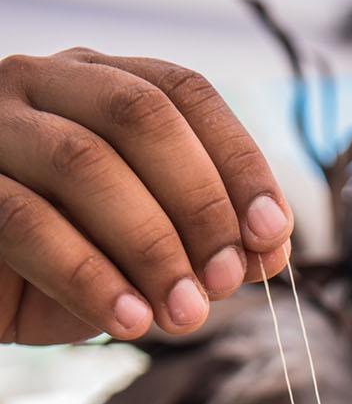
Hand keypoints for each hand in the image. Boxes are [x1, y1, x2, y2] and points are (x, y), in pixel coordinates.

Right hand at [0, 48, 294, 344]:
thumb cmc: (70, 260)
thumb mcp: (151, 250)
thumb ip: (208, 240)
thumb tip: (270, 249)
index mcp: (104, 82)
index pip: (186, 93)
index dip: (239, 161)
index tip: (272, 233)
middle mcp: (46, 84)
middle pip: (139, 116)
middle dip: (199, 203)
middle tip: (226, 279)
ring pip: (83, 163)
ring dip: (151, 247)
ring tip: (184, 315)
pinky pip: (28, 221)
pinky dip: (89, 277)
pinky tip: (130, 321)